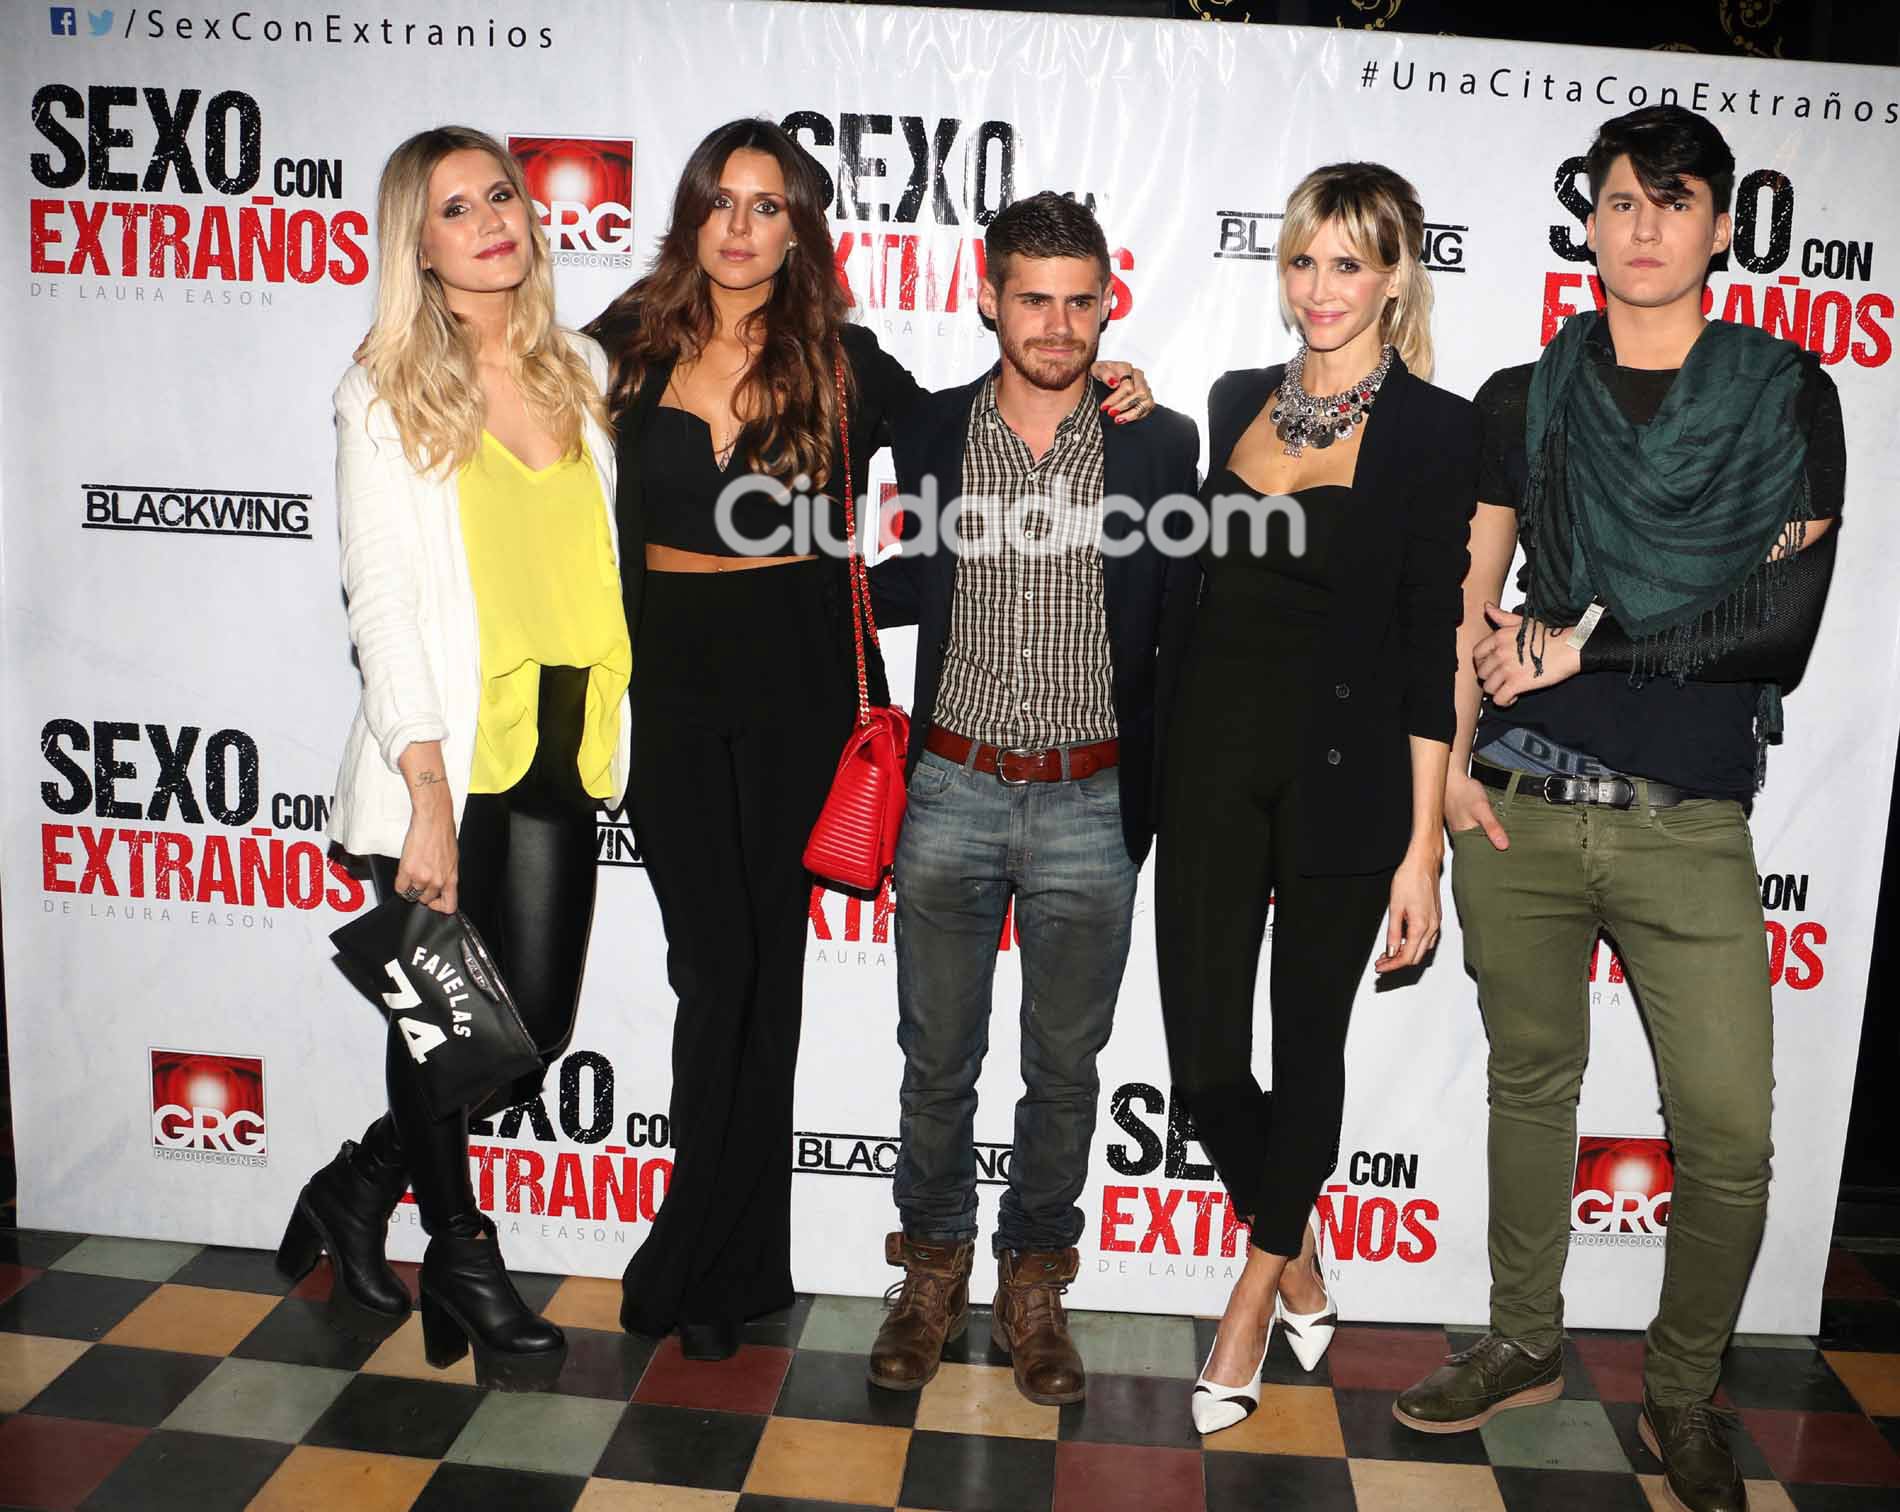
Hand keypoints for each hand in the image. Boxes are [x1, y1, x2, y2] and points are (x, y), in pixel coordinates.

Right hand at [394, 797, 458, 913]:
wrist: (434, 821)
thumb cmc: (443, 835)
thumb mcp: (452, 859)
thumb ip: (446, 874)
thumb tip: (441, 883)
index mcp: (451, 877)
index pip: (449, 906)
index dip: (439, 907)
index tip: (434, 903)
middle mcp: (437, 880)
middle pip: (426, 899)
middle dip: (421, 892)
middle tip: (419, 881)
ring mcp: (422, 877)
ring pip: (412, 893)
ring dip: (410, 886)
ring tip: (412, 874)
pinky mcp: (408, 870)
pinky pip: (400, 887)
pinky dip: (400, 884)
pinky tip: (403, 875)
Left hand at [1091, 361, 1153, 422]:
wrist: (1104, 378)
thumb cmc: (1101, 374)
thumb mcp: (1096, 370)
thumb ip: (1103, 373)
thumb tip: (1114, 382)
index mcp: (1126, 368)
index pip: (1127, 384)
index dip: (1115, 398)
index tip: (1104, 407)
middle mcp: (1138, 376)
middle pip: (1139, 393)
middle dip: (1123, 405)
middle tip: (1110, 413)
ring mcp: (1144, 386)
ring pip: (1146, 402)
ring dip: (1131, 414)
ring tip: (1118, 419)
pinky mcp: (1146, 397)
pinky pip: (1147, 408)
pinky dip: (1136, 416)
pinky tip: (1124, 418)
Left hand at [1374, 849, 1440, 972]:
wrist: (1423, 863)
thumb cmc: (1410, 879)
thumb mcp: (1395, 907)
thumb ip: (1393, 932)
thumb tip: (1391, 950)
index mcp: (1421, 926)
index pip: (1407, 956)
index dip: (1391, 965)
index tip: (1380, 967)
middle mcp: (1431, 928)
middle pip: (1415, 957)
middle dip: (1397, 962)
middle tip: (1381, 962)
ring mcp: (1435, 924)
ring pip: (1421, 950)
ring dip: (1405, 954)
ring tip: (1388, 954)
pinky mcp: (1435, 919)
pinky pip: (1425, 940)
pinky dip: (1413, 945)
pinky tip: (1402, 942)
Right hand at [1444, 771, 1508, 850]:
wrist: (1452, 777)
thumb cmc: (1464, 791)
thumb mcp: (1482, 808)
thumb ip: (1492, 827)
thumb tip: (1503, 846)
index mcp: (1464, 837)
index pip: (1479, 854)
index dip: (1492, 857)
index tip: (1506, 859)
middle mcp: (1460, 835)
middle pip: (1478, 849)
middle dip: (1491, 851)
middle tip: (1507, 852)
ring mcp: (1460, 828)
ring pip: (1476, 840)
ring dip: (1487, 841)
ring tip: (1501, 842)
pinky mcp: (1461, 822)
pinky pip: (1473, 832)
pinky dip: (1482, 832)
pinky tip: (1490, 828)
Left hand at [1472, 602, 1578, 706]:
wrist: (1569, 647)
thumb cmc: (1549, 635)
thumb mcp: (1523, 622)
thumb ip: (1502, 617)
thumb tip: (1487, 607)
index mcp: (1499, 637)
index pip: (1477, 654)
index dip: (1483, 662)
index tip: (1492, 665)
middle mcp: (1500, 653)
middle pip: (1481, 672)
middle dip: (1490, 677)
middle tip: (1502, 678)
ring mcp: (1507, 669)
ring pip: (1487, 687)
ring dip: (1497, 689)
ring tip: (1507, 687)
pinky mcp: (1517, 684)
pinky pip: (1499, 699)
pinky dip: (1504, 701)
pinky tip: (1514, 696)